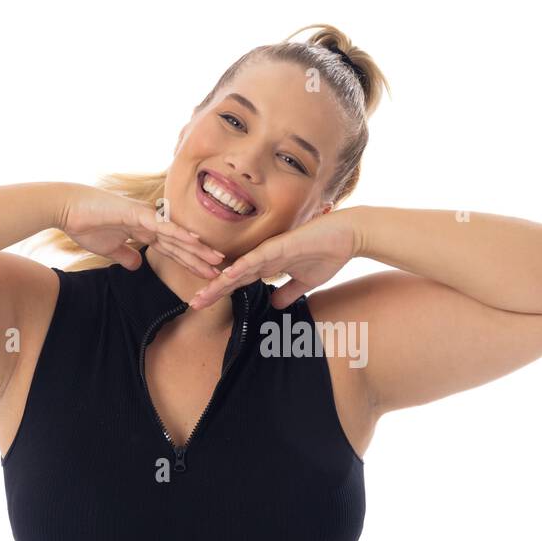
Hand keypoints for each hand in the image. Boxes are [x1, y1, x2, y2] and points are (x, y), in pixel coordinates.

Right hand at [58, 186, 224, 278]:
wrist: (67, 208)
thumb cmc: (84, 224)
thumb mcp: (110, 248)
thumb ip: (125, 255)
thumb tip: (137, 265)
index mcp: (144, 231)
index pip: (173, 249)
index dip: (190, 261)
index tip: (206, 274)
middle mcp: (150, 222)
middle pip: (181, 243)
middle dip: (201, 258)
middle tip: (222, 270)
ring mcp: (145, 216)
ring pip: (177, 235)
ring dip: (197, 248)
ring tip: (217, 260)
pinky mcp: (137, 214)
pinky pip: (162, 226)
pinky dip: (179, 233)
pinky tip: (195, 240)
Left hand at [189, 208, 358, 310]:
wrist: (348, 235)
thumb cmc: (329, 254)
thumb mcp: (306, 282)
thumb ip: (289, 292)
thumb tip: (276, 305)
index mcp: (268, 266)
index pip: (239, 282)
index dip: (220, 293)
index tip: (202, 304)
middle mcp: (264, 257)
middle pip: (232, 276)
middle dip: (212, 290)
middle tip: (192, 304)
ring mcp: (270, 250)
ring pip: (239, 268)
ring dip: (220, 282)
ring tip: (202, 295)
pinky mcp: (280, 245)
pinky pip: (257, 258)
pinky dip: (242, 267)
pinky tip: (227, 277)